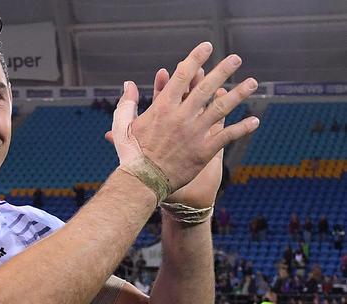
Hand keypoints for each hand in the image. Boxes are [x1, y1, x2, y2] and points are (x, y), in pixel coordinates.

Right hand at [108, 42, 258, 193]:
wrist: (142, 181)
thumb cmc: (130, 153)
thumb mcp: (123, 124)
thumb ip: (127, 103)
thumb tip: (128, 84)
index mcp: (162, 107)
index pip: (183, 76)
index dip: (196, 59)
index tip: (206, 47)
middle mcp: (181, 116)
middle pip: (206, 87)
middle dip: (223, 70)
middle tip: (236, 59)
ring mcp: (194, 133)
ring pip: (221, 108)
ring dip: (239, 94)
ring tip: (252, 82)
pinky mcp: (203, 151)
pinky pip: (227, 136)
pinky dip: (242, 128)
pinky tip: (254, 120)